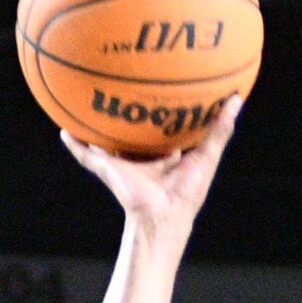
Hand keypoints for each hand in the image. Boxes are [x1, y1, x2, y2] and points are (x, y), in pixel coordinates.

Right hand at [60, 96, 239, 233]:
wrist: (162, 217)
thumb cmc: (187, 194)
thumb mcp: (206, 156)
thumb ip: (220, 130)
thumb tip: (237, 100)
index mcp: (165, 153)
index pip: (163, 126)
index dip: (164, 108)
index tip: (165, 86)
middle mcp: (142, 156)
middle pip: (133, 129)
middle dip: (128, 111)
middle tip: (125, 84)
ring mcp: (123, 162)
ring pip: (108, 139)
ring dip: (98, 124)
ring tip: (88, 99)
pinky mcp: (109, 169)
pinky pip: (87, 155)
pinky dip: (75, 145)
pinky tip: (64, 131)